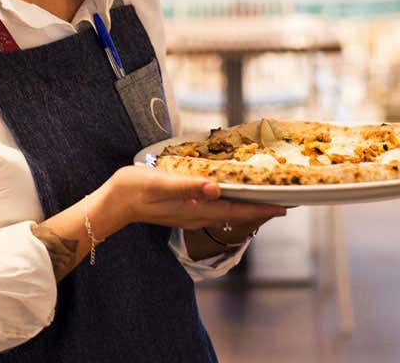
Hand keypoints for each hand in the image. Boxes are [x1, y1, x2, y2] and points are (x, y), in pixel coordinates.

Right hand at [94, 166, 285, 237]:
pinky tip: (233, 191)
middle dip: (261, 206)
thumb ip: (187, 186)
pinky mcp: (184, 208)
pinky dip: (231, 200)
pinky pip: (216, 206)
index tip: (286, 206)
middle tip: (286, 199)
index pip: (236, 210)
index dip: (262, 208)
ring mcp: (190, 213)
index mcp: (195, 209)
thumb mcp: (159, 183)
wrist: (113, 203)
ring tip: (266, 195)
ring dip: (248, 204)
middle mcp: (197, 215)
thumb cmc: (134, 190)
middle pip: (237, 213)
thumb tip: (215, 188)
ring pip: (228, 210)